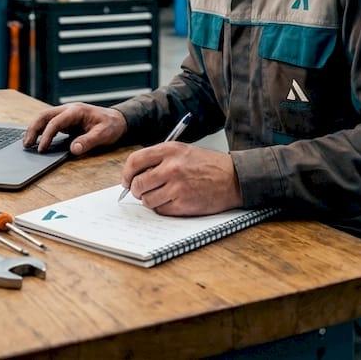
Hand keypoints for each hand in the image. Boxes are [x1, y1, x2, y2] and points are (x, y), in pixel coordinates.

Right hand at [24, 103, 125, 155]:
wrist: (118, 120)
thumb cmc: (111, 126)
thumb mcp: (103, 135)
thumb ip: (88, 141)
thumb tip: (73, 149)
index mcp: (76, 111)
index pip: (55, 122)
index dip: (46, 136)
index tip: (41, 149)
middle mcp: (68, 109)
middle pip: (44, 116)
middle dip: (33, 129)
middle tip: (26, 145)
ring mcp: (66, 114)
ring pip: (44, 118)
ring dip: (35, 129)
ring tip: (27, 144)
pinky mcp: (66, 120)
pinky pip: (50, 123)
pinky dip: (41, 130)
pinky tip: (37, 141)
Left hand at [122, 143, 241, 215]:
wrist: (234, 178)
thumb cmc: (208, 164)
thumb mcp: (183, 151)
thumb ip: (159, 159)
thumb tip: (134, 175)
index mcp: (169, 150)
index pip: (134, 161)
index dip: (126, 173)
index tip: (127, 180)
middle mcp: (171, 167)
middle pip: (138, 183)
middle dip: (136, 190)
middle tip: (141, 191)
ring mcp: (177, 187)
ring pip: (147, 199)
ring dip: (150, 200)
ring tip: (162, 195)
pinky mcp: (183, 204)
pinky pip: (160, 210)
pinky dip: (163, 208)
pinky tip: (173, 201)